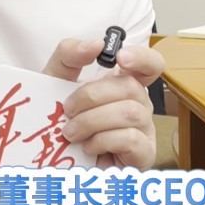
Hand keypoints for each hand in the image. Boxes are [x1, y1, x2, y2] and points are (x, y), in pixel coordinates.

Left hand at [42, 38, 162, 171]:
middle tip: (68, 110)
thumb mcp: (55, 79)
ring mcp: (145, 129)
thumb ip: (70, 55)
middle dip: (92, 96)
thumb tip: (95, 44)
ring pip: (130, 112)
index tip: (120, 57)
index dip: (142, 58)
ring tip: (71, 132)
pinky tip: (88, 146)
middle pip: (131, 86)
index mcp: (123, 83)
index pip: (150, 64)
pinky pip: (131, 139)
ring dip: (93, 121)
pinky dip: (103, 140)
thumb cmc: (60, 118)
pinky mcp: (144, 154)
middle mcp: (139, 104)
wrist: (53, 160)